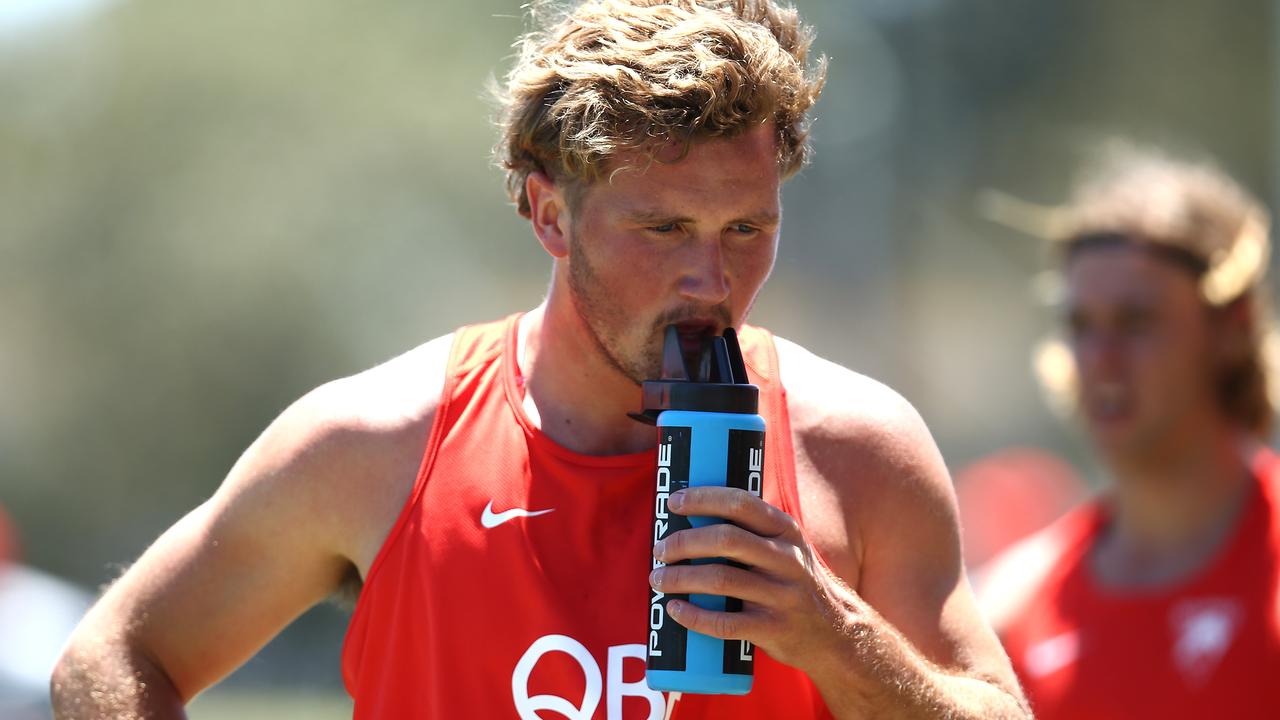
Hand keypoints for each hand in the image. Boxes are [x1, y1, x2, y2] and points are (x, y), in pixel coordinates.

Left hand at [648, 486, 853, 674]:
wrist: (836, 633)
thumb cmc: (795, 582)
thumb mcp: (787, 548)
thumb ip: (752, 531)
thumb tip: (692, 513)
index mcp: (786, 531)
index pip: (741, 503)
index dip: (704, 499)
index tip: (674, 502)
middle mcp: (787, 559)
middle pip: (726, 540)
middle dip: (684, 542)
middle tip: (660, 550)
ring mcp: (782, 596)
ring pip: (720, 580)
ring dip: (680, 578)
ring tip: (657, 579)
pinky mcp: (774, 629)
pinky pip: (726, 623)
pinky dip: (694, 616)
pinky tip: (675, 610)